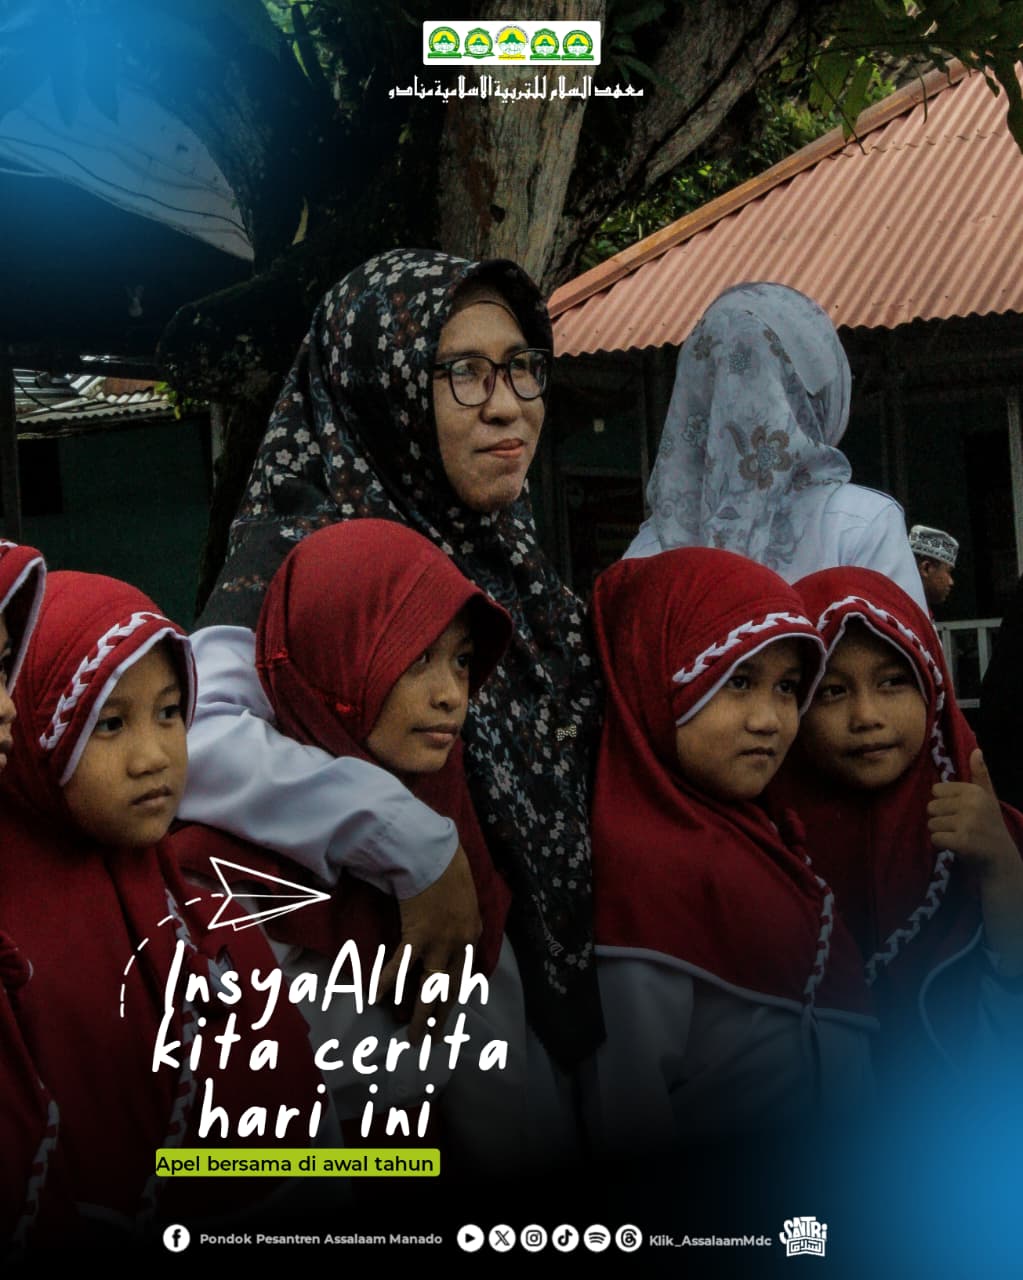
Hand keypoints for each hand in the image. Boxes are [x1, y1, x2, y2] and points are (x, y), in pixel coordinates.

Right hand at [376, 843, 480, 1040]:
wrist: (437, 854)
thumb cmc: (452, 873)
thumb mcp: (468, 903)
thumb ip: (465, 925)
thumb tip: (460, 943)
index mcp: (472, 938)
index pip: (463, 978)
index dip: (452, 1001)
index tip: (445, 1018)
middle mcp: (459, 945)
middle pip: (449, 990)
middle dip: (439, 1018)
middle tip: (430, 1041)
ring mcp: (438, 942)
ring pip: (429, 988)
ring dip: (420, 1015)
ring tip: (412, 1036)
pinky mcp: (417, 935)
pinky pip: (401, 965)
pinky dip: (388, 981)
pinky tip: (376, 997)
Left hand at [928, 749, 1017, 876]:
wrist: (1000, 858)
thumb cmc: (990, 825)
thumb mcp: (988, 797)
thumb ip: (980, 774)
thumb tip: (976, 750)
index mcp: (974, 790)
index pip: (936, 790)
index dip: (945, 803)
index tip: (961, 812)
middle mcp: (972, 804)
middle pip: (931, 807)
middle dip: (941, 819)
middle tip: (960, 826)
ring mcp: (967, 823)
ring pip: (931, 824)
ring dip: (942, 832)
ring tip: (960, 835)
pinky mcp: (962, 842)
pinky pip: (935, 839)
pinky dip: (942, 844)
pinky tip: (957, 846)